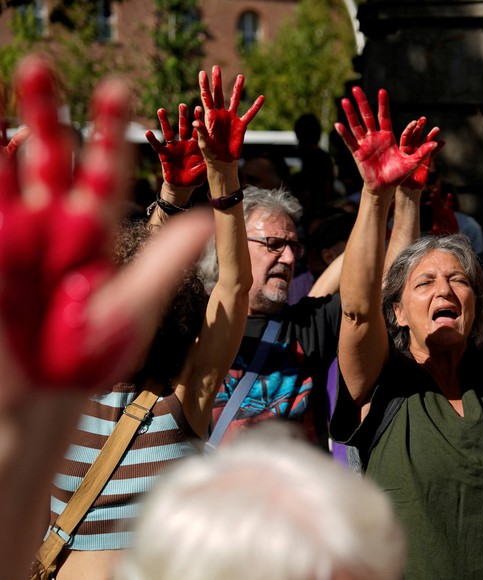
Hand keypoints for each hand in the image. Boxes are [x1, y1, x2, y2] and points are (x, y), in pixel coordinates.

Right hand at [0, 55, 212, 400]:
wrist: (38, 397)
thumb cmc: (89, 359)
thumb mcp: (130, 310)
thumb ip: (161, 265)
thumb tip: (207, 223)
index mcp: (97, 234)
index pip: (105, 172)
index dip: (110, 133)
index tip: (119, 91)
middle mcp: (57, 225)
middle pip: (54, 157)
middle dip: (51, 113)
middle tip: (46, 65)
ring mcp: (19, 234)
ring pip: (15, 169)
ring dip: (17, 126)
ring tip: (24, 79)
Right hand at [145, 104, 205, 187]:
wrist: (184, 186)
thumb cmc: (196, 177)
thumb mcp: (205, 167)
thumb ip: (208, 158)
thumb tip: (217, 152)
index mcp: (196, 145)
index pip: (197, 130)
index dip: (198, 120)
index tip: (200, 108)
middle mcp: (184, 143)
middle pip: (183, 127)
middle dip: (183, 116)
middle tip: (183, 105)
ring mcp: (174, 148)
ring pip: (168, 132)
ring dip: (164, 121)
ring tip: (161, 110)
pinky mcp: (165, 154)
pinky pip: (158, 146)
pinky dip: (152, 140)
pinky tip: (148, 133)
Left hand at [193, 65, 263, 162]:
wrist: (222, 162)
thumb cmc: (210, 153)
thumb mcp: (204, 142)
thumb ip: (201, 132)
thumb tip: (196, 122)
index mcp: (209, 116)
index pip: (206, 97)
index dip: (204, 85)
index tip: (202, 72)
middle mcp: (220, 114)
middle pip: (218, 94)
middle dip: (217, 81)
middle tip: (216, 67)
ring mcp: (231, 118)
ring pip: (235, 100)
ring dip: (237, 88)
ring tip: (241, 76)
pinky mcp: (241, 126)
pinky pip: (250, 114)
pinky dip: (255, 106)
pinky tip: (261, 98)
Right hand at [335, 87, 437, 191]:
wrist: (385, 188)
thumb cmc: (398, 175)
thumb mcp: (412, 162)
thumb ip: (422, 152)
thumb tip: (435, 144)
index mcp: (387, 136)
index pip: (384, 116)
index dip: (383, 104)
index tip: (382, 91)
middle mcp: (375, 137)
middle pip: (367, 116)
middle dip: (362, 102)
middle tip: (355, 88)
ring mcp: (365, 144)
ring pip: (356, 125)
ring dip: (350, 114)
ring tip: (344, 100)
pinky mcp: (358, 153)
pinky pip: (350, 142)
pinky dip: (344, 134)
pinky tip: (337, 125)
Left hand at [399, 116, 443, 191]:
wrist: (407, 190)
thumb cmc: (401, 179)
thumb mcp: (402, 167)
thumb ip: (408, 159)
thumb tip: (410, 151)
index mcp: (402, 150)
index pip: (406, 136)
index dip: (410, 129)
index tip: (415, 122)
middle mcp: (411, 150)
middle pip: (415, 136)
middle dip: (420, 127)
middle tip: (424, 119)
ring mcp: (419, 155)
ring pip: (425, 143)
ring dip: (431, 136)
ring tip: (436, 129)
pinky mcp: (426, 161)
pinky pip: (433, 152)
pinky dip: (437, 147)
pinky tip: (442, 142)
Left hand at [426, 191, 459, 235]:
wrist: (451, 235)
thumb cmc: (442, 234)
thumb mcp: (437, 233)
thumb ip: (434, 231)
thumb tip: (431, 231)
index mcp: (434, 216)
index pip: (431, 209)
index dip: (430, 205)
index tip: (428, 203)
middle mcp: (438, 212)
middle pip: (435, 203)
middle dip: (432, 198)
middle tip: (430, 193)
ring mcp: (444, 211)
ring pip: (440, 202)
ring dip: (438, 196)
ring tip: (435, 190)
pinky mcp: (450, 212)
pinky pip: (449, 205)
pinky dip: (449, 199)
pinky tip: (449, 194)